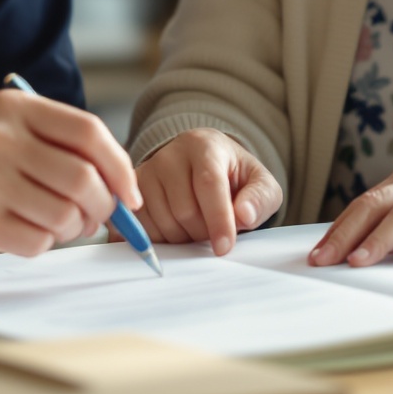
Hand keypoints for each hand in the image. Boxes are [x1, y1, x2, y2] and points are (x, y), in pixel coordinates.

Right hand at [0, 91, 140, 258]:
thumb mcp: (0, 129)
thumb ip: (54, 145)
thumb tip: (120, 186)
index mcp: (14, 108)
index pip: (90, 132)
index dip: (120, 167)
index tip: (129, 195)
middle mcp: (1, 137)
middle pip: (85, 179)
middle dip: (99, 208)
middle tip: (87, 219)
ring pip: (65, 215)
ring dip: (68, 230)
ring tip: (49, 226)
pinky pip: (37, 242)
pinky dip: (40, 245)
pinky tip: (19, 234)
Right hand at [134, 128, 283, 253]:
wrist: (203, 166)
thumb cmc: (233, 177)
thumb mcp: (260, 184)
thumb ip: (260, 198)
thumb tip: (244, 215)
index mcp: (204, 146)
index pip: (208, 184)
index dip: (218, 219)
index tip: (224, 247)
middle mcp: (169, 155)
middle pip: (184, 210)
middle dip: (203, 233)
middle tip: (214, 232)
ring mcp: (146, 172)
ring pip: (162, 222)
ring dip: (183, 238)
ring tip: (196, 227)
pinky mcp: (132, 192)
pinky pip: (141, 227)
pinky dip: (162, 239)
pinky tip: (177, 229)